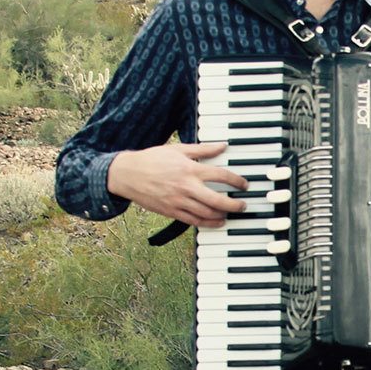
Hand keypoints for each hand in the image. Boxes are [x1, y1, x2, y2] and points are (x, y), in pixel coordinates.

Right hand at [107, 143, 248, 226]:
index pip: (221, 176)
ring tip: (231, 214)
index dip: (237, 181)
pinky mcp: (171, 212)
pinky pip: (193, 221)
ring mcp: (178, 201)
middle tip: (243, 205)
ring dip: (223, 215)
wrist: (127, 174)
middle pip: (217, 200)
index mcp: (190, 169)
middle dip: (234, 205)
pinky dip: (208, 224)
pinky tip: (217, 222)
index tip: (244, 185)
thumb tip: (222, 145)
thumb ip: (202, 149)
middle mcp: (186, 187)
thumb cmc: (152, 159)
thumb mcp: (178, 149)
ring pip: (207, 214)